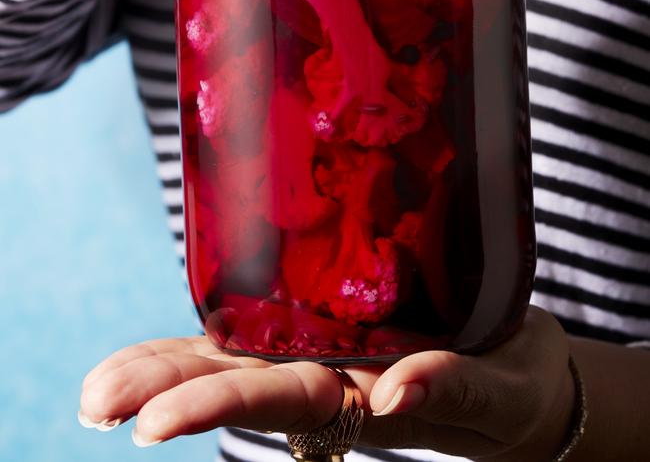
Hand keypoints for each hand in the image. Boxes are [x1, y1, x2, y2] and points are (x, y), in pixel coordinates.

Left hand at [79, 306, 573, 459]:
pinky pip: (264, 332)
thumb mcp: (493, 394)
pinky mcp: (334, 330)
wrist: (520, 377)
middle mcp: (331, 380)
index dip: (215, 404)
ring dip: (169, 372)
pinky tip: (166, 350)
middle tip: (96, 403)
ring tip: (99, 391)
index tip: (150, 425)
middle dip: (168, 391)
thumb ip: (450, 388)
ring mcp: (327, 356)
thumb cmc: (511, 390)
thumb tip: (395, 390)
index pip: (280, 400)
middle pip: (241, 384)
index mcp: (362, 400)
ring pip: (239, 361)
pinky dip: (209, 341)